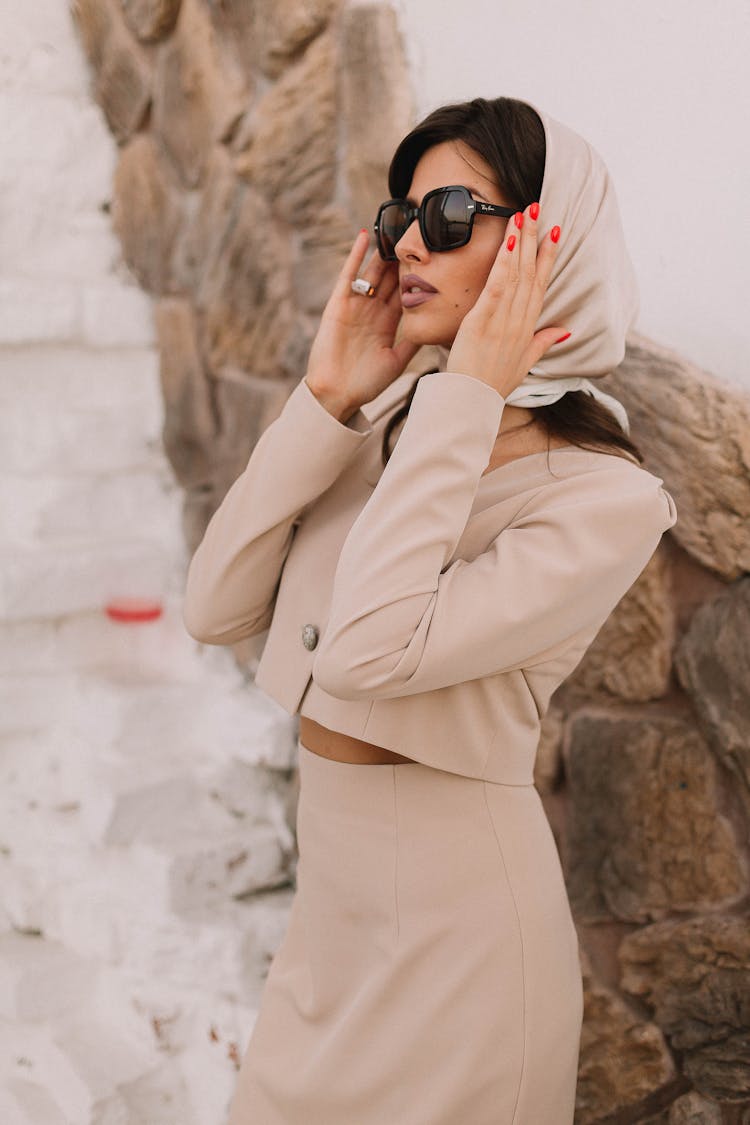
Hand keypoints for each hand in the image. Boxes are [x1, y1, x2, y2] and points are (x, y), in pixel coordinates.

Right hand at [305, 230, 419, 412]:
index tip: (435, 256)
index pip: (406, 293)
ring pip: (374, 272)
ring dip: (385, 252)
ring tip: (398, 228)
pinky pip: (349, 275)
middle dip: (404, 258)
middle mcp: (372, 311)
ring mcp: (356, 305)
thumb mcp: (397, 360)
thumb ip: (413, 342)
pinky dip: (356, 255)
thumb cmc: (366, 383)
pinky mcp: (339, 304)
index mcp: (387, 324)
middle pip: (391, 278)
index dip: (418, 275)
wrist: (337, 393)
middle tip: (420, 232)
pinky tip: (366, 236)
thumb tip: (436, 326)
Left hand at [446, 203, 568, 398]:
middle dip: (536, 237)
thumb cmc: (495, 384)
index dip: (549, 256)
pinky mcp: (484, 320)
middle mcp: (520, 319)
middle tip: (538, 207)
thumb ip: (544, 342)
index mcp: (529, 327)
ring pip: (517, 272)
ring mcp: (504, 319)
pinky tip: (509, 240)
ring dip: (521, 240)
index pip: (541, 284)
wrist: (474, 401)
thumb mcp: (525, 362)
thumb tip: (565, 331)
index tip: (556, 231)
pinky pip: (498, 285)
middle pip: (532, 271)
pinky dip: (504, 262)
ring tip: (524, 213)